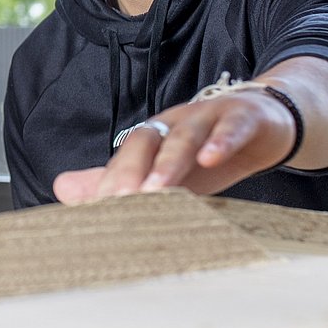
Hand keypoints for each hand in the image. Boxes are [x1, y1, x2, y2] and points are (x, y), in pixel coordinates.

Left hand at [52, 90, 296, 203]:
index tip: (95, 210)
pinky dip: (221, 141)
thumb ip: (118, 181)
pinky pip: (232, 127)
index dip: (110, 180)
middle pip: (146, 140)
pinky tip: (212, 158)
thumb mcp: (165, 173)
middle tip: (120, 202)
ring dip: (170, 160)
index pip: (124, 156)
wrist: (266, 124)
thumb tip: (61, 189)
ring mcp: (210, 117)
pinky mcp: (244, 117)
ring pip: (186, 134)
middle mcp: (175, 122)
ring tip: (159, 188)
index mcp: (154, 136)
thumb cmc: (209, 153)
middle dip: (131, 170)